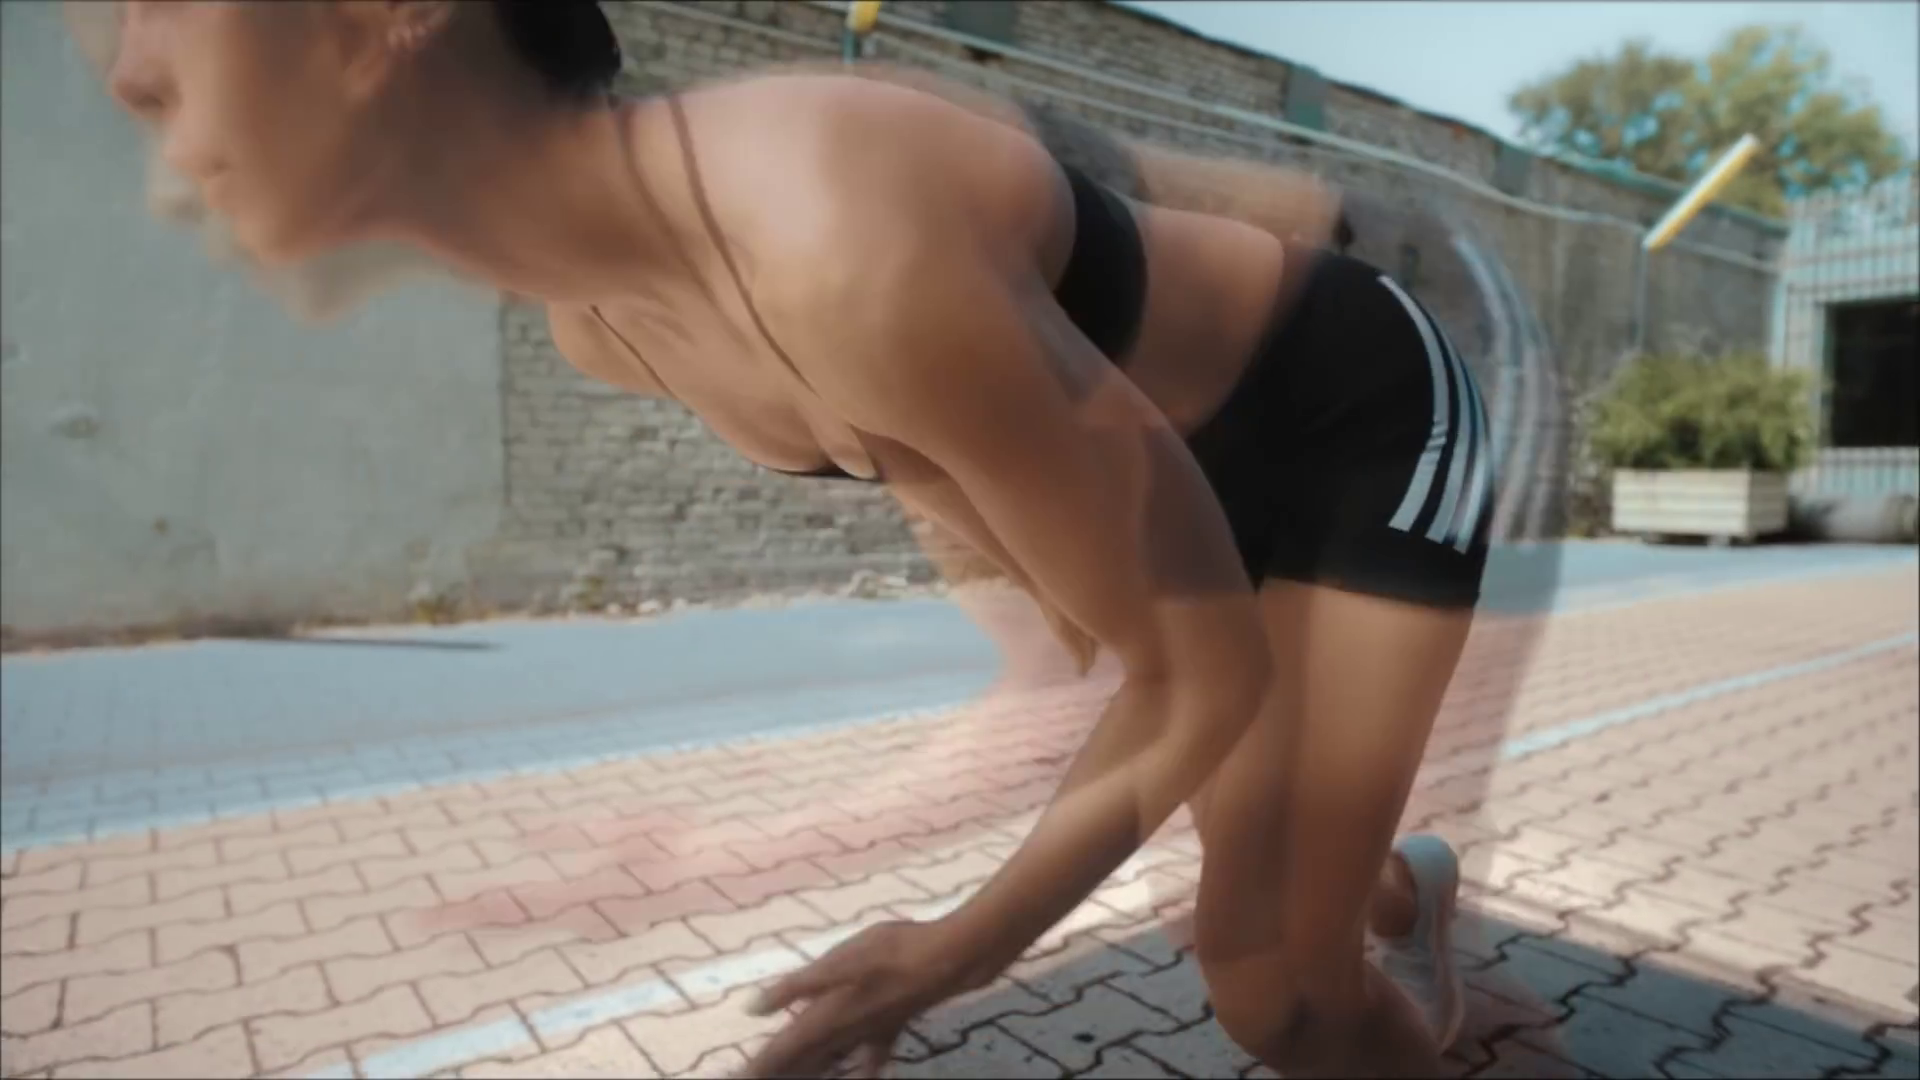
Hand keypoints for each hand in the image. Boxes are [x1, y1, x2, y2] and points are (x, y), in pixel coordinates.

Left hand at [741, 919, 988, 1077]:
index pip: (783, 1049)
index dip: (759, 1065)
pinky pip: (870, 1057)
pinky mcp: (891, 1026)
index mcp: (826, 1017)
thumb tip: (753, 1008)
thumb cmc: (892, 952)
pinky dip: (863, 1069)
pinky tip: (866, 1077)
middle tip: (753, 1079)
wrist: (948, 959)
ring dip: (809, 1073)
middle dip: (777, 1072)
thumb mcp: (838, 961)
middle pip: (803, 1062)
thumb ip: (795, 987)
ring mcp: (869, 1032)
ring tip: (792, 1079)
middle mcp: (845, 1031)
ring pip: (831, 1062)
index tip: (738, 1079)